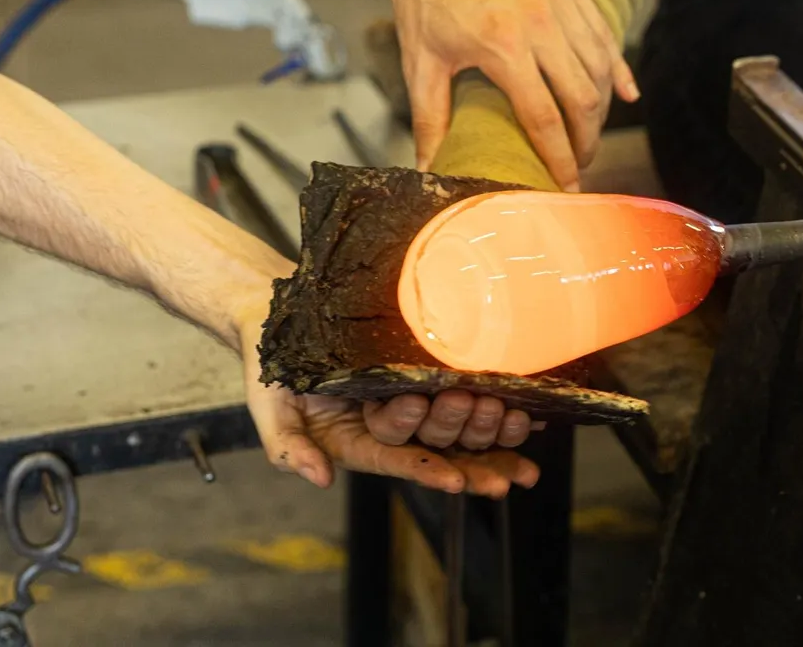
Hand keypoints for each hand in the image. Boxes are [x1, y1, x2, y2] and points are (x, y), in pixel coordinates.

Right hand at [239, 321, 540, 498]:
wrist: (284, 322)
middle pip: (440, 451)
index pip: (397, 460)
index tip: (457, 482)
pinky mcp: (424, 375)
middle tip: (510, 477)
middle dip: (476, 465)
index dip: (427, 471)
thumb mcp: (271, 412)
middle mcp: (391, 427)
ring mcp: (411, 401)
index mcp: (358, 443)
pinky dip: (498, 407)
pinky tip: (531, 416)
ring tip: (521, 431)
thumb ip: (289, 449)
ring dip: (492, 433)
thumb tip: (320, 479)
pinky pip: (464, 394)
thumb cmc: (275, 371)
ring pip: (459, 426)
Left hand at [387, 0, 635, 190]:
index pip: (544, 117)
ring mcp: (559, 0)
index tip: (566, 186)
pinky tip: (626, 94)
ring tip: (590, 134)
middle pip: (581, 97)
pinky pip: (603, 34)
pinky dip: (616, 67)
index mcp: (502, 46)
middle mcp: (539, 23)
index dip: (559, 157)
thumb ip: (430, 118)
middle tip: (581, 162)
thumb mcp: (420, 62)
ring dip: (601, 107)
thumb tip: (427, 168)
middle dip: (586, 139)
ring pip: (599, 67)